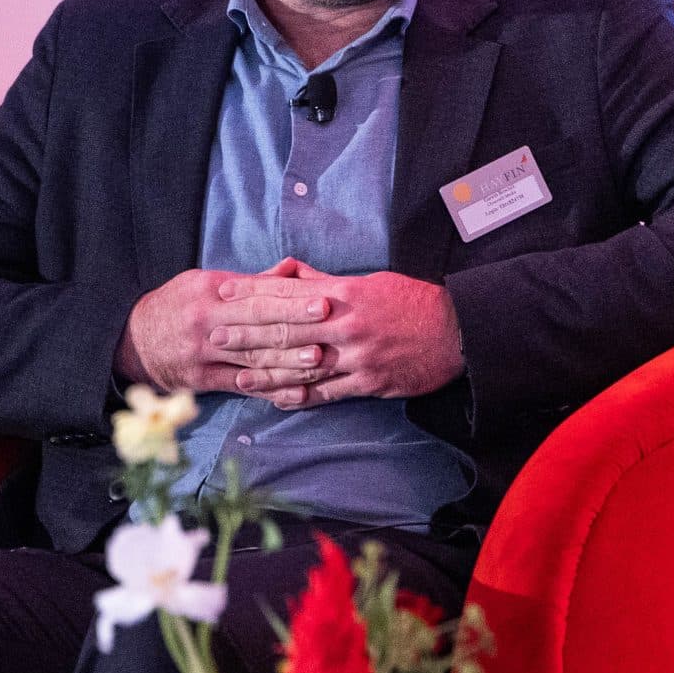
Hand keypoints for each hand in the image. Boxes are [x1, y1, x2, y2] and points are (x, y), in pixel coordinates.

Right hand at [114, 264, 316, 397]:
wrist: (130, 341)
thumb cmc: (176, 305)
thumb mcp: (204, 283)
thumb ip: (249, 282)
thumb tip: (291, 269)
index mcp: (211, 291)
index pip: (259, 294)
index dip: (292, 296)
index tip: (323, 297)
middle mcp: (208, 321)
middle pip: (259, 323)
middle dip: (297, 322)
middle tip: (330, 321)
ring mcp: (205, 352)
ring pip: (253, 357)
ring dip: (289, 359)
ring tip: (320, 359)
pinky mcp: (202, 379)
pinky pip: (242, 385)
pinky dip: (270, 389)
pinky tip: (296, 392)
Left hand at [205, 259, 465, 406]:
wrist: (457, 331)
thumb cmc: (413, 301)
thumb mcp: (370, 281)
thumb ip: (325, 281)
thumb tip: (288, 273)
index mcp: (346, 293)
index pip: (288, 293)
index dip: (253, 295)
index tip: (224, 296)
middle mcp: (348, 324)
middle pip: (287, 329)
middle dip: (248, 333)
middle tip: (215, 337)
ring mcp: (358, 356)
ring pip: (303, 365)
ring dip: (267, 371)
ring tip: (238, 375)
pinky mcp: (369, 382)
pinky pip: (327, 392)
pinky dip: (301, 396)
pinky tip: (277, 399)